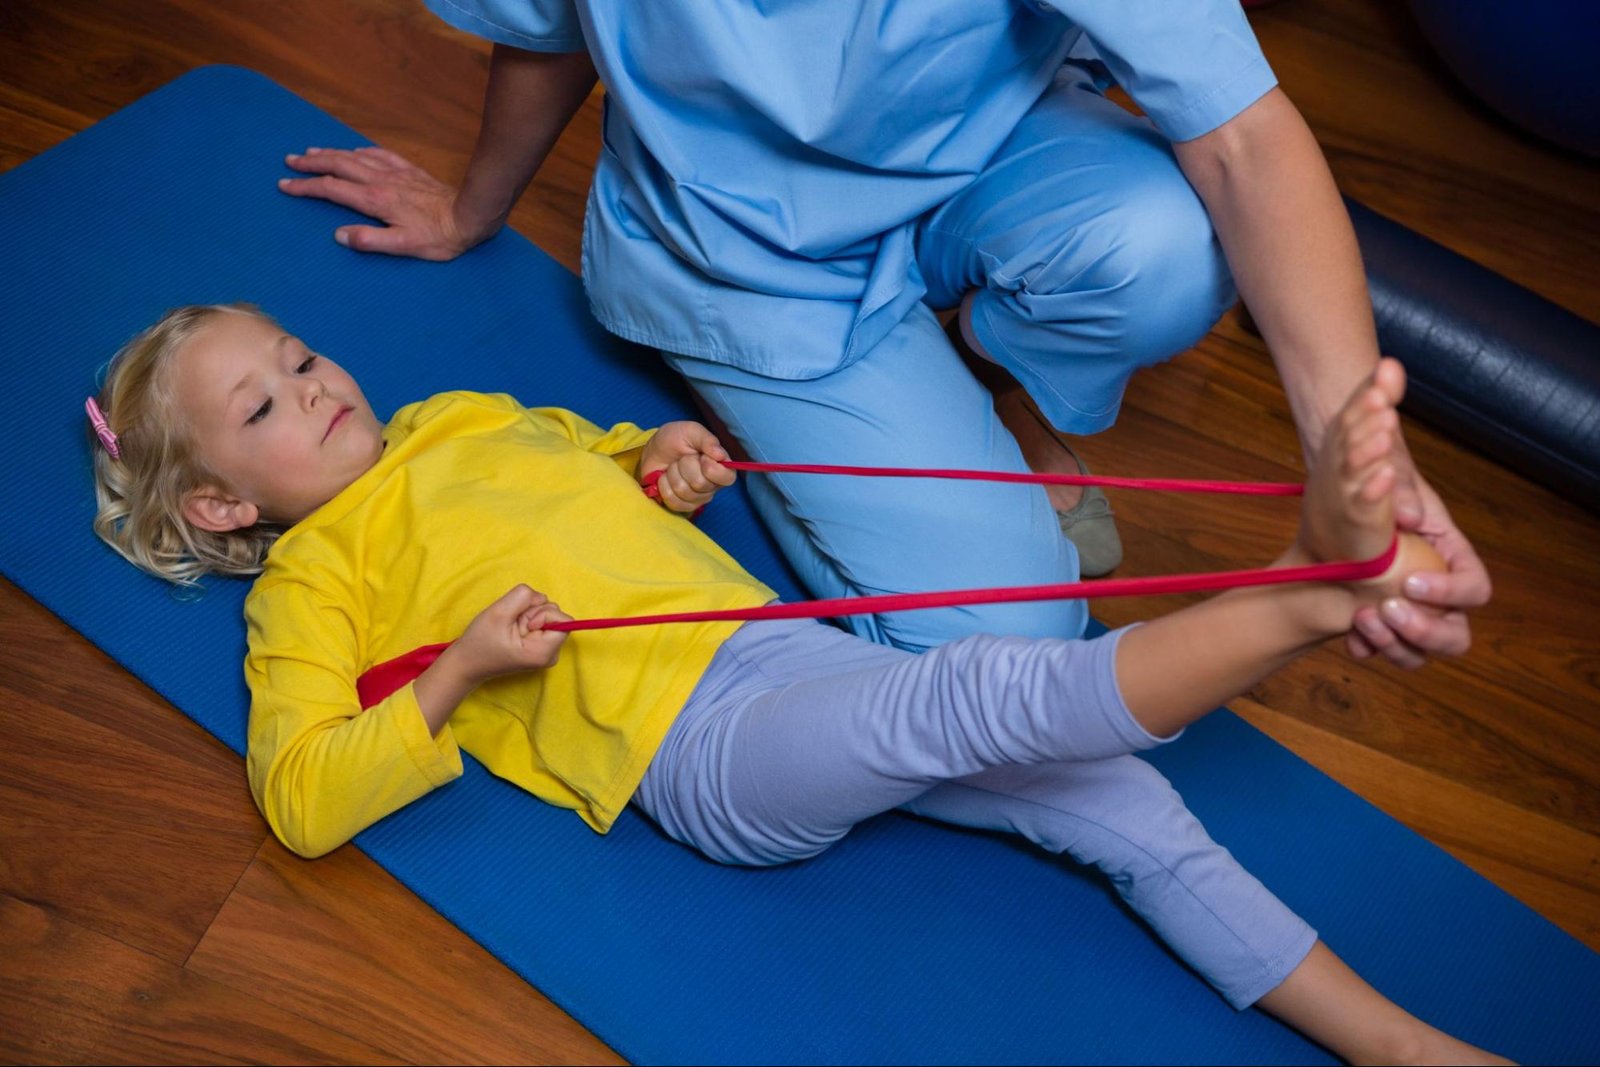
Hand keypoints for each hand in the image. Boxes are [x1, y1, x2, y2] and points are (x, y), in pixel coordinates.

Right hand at [277, 146, 492, 259]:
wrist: (470, 215)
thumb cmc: (439, 237)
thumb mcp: (404, 246)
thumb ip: (370, 240)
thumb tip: (339, 235)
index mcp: (375, 200)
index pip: (331, 190)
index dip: (306, 187)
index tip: (285, 186)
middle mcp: (381, 181)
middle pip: (338, 166)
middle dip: (311, 163)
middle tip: (289, 161)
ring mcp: (395, 173)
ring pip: (355, 157)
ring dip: (331, 153)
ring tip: (311, 151)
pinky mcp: (410, 171)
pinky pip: (378, 154)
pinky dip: (360, 151)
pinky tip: (354, 150)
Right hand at [450, 585, 570, 682]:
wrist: (467, 663)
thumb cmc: (480, 642)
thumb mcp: (499, 613)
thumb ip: (523, 597)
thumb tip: (540, 596)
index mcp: (544, 653)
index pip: (565, 621)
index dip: (544, 613)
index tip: (523, 622)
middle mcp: (551, 653)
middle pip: (556, 615)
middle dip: (533, 611)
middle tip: (512, 624)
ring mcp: (546, 649)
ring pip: (547, 614)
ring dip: (527, 613)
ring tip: (509, 627)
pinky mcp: (539, 643)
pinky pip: (540, 619)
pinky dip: (526, 618)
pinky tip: (512, 628)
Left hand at [640, 422, 735, 513]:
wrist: (653, 451)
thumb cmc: (674, 440)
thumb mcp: (690, 431)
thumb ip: (707, 440)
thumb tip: (720, 455)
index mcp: (720, 467)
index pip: (728, 478)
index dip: (711, 468)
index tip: (701, 457)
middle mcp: (712, 485)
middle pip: (700, 483)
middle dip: (685, 466)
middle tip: (682, 459)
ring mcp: (697, 498)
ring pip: (684, 491)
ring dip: (673, 474)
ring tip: (672, 467)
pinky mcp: (682, 506)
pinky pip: (673, 501)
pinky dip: (664, 486)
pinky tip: (665, 478)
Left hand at [1346, 460, 1490, 668]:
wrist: (1338, 494)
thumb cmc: (1375, 478)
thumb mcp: (1392, 472)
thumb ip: (1403, 491)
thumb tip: (1409, 517)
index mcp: (1451, 555)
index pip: (1475, 587)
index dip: (1451, 592)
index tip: (1410, 582)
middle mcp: (1437, 591)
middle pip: (1455, 633)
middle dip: (1426, 631)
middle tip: (1387, 607)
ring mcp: (1410, 609)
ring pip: (1421, 650)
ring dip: (1396, 646)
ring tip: (1361, 618)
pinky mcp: (1379, 619)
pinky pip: (1382, 649)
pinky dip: (1368, 649)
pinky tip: (1349, 638)